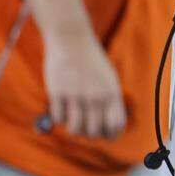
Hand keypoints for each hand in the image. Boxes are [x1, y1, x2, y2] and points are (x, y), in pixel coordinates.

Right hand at [27, 0, 126, 138]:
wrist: (72, 40)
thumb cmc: (90, 61)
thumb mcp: (108, 78)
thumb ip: (110, 101)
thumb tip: (109, 127)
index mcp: (112, 93)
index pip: (116, 126)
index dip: (110, 135)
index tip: (103, 133)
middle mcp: (96, 96)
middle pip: (94, 132)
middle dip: (88, 133)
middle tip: (83, 125)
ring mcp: (77, 95)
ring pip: (75, 129)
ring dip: (73, 128)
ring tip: (72, 119)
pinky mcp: (58, 93)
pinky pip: (58, 118)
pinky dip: (59, 117)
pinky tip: (61, 107)